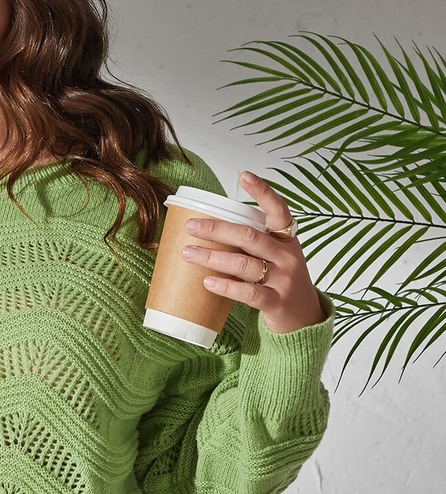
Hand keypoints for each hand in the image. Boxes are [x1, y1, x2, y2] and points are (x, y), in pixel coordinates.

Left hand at [180, 171, 325, 333]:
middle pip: (250, 236)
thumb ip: (254, 243)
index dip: (263, 191)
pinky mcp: (276, 302)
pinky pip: (248, 292)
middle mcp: (287, 256)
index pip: (278, 210)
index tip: (243, 175)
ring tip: (189, 253)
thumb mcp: (276, 256)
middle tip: (191, 226)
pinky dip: (226, 286)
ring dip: (212, 257)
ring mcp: (283, 280)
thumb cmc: (282, 281)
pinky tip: (208, 281)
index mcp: (287, 239)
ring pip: (243, 263)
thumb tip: (211, 228)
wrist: (304, 318)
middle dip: (217, 229)